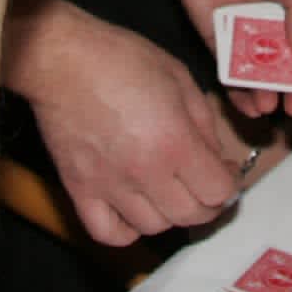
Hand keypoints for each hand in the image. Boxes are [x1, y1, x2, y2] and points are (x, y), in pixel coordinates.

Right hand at [8, 0, 250, 246]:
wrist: (62, 60)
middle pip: (191, 215)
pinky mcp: (80, 190)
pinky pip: (108, 233)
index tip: (225, 169)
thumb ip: (203, 122)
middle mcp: (144, 171)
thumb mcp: (179, 78)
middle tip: (204, 183)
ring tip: (167, 190)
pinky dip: (126, 230)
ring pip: (154, 227)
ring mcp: (110, 185)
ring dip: (169, 213)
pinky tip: (133, 209)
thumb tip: (213, 156)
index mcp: (174, 141)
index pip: (217, 191)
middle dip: (208, 203)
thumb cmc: (120, 58)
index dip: (229, 182)